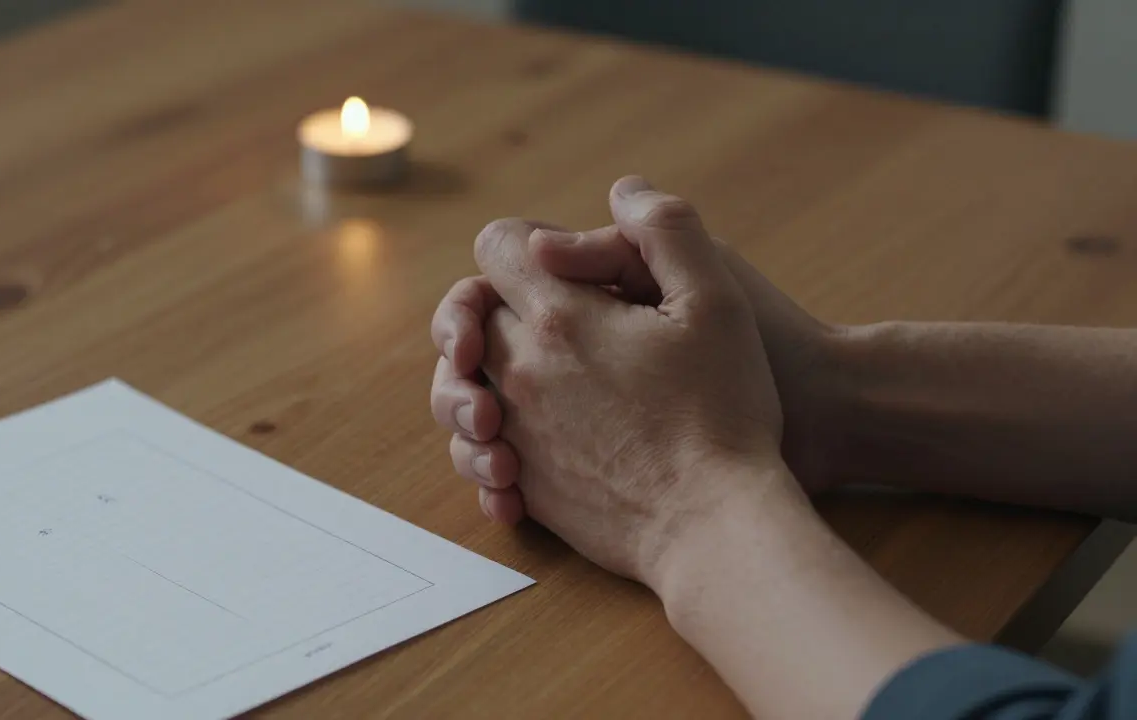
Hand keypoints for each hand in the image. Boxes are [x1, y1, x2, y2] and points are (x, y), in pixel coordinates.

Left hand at [452, 176, 790, 583]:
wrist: (716, 524)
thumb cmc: (724, 411)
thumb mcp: (717, 299)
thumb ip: (666, 229)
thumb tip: (620, 191)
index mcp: (559, 316)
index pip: (498, 247)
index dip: (525, 245)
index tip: (558, 264)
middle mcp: (520, 371)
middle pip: (468, 318)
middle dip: (494, 308)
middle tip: (548, 320)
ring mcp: (518, 433)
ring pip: (465, 388)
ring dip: (484, 378)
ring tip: (536, 381)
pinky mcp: (529, 486)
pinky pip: (483, 454)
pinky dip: (495, 445)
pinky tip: (527, 449)